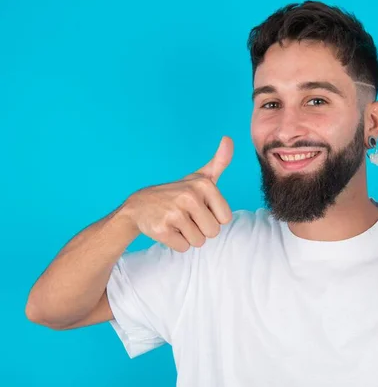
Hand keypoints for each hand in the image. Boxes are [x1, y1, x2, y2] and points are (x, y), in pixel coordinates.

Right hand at [122, 136, 233, 251]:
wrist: (140, 205)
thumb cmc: (178, 193)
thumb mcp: (200, 177)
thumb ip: (219, 161)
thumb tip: (229, 139)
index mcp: (204, 185)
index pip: (225, 219)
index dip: (213, 218)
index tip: (200, 208)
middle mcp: (190, 196)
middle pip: (213, 232)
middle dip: (201, 229)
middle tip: (186, 217)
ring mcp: (174, 213)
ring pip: (198, 242)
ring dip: (188, 236)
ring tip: (176, 222)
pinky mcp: (161, 229)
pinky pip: (182, 247)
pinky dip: (176, 243)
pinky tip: (167, 229)